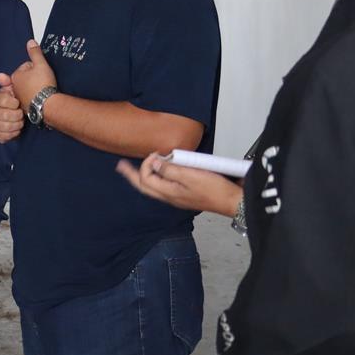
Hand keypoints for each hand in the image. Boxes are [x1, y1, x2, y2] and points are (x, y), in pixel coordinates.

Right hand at [0, 77, 24, 143]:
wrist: (11, 116)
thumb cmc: (13, 102)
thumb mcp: (12, 90)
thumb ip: (8, 82)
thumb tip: (0, 75)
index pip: (2, 100)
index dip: (13, 103)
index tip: (18, 104)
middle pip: (4, 115)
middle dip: (17, 116)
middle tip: (21, 114)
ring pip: (4, 126)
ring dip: (16, 125)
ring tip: (20, 122)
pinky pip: (3, 136)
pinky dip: (12, 134)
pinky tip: (16, 130)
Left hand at [9, 40, 56, 109]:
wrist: (48, 104)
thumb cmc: (44, 84)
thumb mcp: (41, 64)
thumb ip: (35, 53)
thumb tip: (30, 42)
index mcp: (15, 76)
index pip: (26, 67)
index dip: (36, 68)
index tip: (41, 73)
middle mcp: (14, 88)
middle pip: (26, 78)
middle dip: (34, 78)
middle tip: (43, 81)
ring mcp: (18, 98)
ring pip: (28, 88)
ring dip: (34, 88)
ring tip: (42, 90)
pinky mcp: (25, 107)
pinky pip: (30, 98)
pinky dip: (35, 97)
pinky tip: (41, 97)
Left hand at [116, 153, 243, 217]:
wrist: (233, 201)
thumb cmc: (215, 190)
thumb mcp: (191, 176)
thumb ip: (170, 169)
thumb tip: (154, 162)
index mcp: (168, 193)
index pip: (145, 179)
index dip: (146, 164)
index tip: (156, 153)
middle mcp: (169, 197)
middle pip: (144, 186)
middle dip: (131, 175)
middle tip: (121, 166)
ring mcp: (177, 197)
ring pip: (153, 188)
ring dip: (143, 177)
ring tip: (133, 170)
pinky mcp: (185, 195)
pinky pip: (164, 187)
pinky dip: (157, 179)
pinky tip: (159, 174)